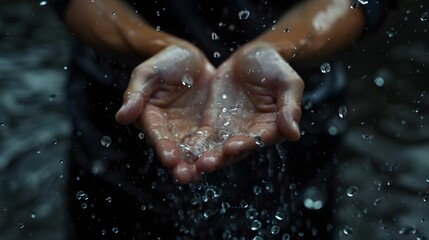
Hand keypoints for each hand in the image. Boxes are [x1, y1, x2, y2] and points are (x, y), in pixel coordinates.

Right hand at [115, 44, 214, 183]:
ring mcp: (190, 130)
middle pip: (176, 150)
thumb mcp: (148, 73)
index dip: (163, 147)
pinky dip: (218, 149)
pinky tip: (225, 158)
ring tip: (205, 172)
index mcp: (152, 118)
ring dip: (199, 163)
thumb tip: (121, 117)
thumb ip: (135, 94)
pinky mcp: (207, 127)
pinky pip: (214, 140)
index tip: (170, 159)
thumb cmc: (164, 62)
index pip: (157, 135)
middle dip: (181, 164)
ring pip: (195, 150)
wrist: (190, 57)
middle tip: (186, 177)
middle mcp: (171, 129)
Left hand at [196, 44, 303, 172]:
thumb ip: (289, 107)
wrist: (251, 55)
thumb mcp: (287, 82)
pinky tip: (182, 150)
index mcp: (272, 126)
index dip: (247, 143)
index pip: (260, 138)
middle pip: (236, 149)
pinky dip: (195, 145)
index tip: (233, 147)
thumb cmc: (274, 67)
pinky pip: (204, 137)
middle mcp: (251, 133)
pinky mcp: (214, 124)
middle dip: (221, 158)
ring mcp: (231, 130)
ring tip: (193, 164)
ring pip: (218, 148)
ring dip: (206, 157)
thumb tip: (294, 134)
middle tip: (206, 163)